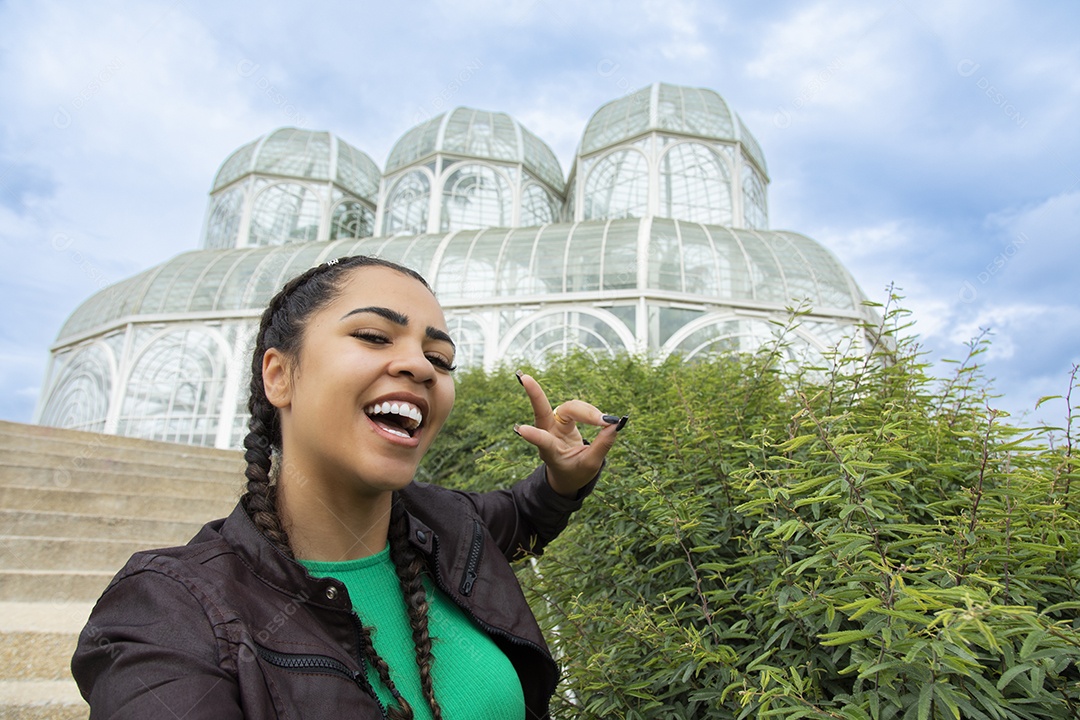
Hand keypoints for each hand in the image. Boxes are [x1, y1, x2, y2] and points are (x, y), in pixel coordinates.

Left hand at [514, 371, 625, 497]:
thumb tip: (614, 425)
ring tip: (605, 422)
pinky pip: (577, 407)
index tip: (522, 430)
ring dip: (588, 412)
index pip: (542, 442)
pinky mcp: (563, 418)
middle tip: (525, 378)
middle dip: (535, 394)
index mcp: (550, 452)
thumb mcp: (590, 464)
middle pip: (543, 412)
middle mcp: (548, 434)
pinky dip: (590, 412)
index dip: (534, 435)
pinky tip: (601, 419)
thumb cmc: (575, 472)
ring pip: (569, 408)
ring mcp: (554, 424)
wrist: (568, 475)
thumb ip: (602, 445)